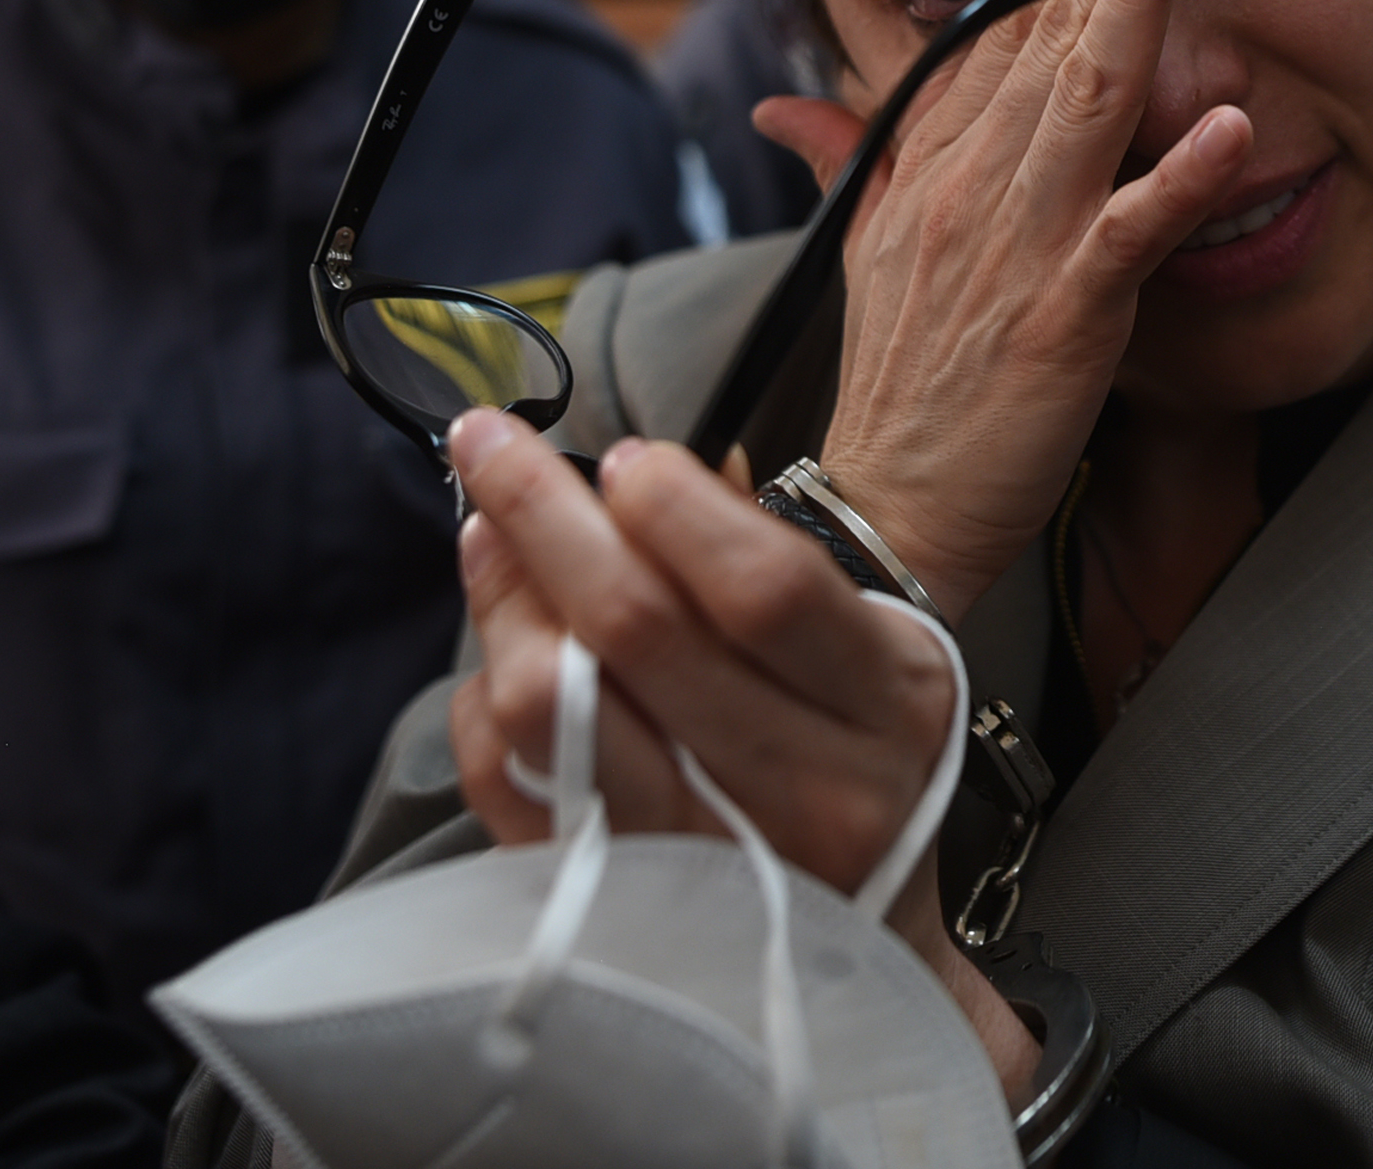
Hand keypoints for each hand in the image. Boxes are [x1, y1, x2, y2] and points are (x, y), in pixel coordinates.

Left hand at [445, 411, 1039, 1095]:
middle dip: (545, 513)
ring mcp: (708, 866)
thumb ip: (759, 558)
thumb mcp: (863, 644)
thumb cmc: (853, 747)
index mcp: (886, 704)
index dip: (675, 508)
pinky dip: (485, 696)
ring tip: (490, 536)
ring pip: (553, 709)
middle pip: (640, 633)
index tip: (624, 459)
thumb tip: (616, 479)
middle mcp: (810, 794)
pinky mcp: (620, 907)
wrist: (867, 930)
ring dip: (502, 599)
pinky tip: (505, 650)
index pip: (765, 589)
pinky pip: (509, 780)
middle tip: (489, 444)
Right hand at [752, 0, 1253, 615]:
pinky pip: (1128, 236)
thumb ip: (849, 164)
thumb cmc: (896, 388)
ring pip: (1088, 95)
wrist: (884, 513)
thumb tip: (788, 105)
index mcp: (933, 166)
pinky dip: (1179, 181)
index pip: (1000, 25)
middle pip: (1050, 30)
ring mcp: (1019, 245)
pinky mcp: (1063, 319)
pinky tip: (1235, 123)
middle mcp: (973, 185)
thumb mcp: (859, 257)